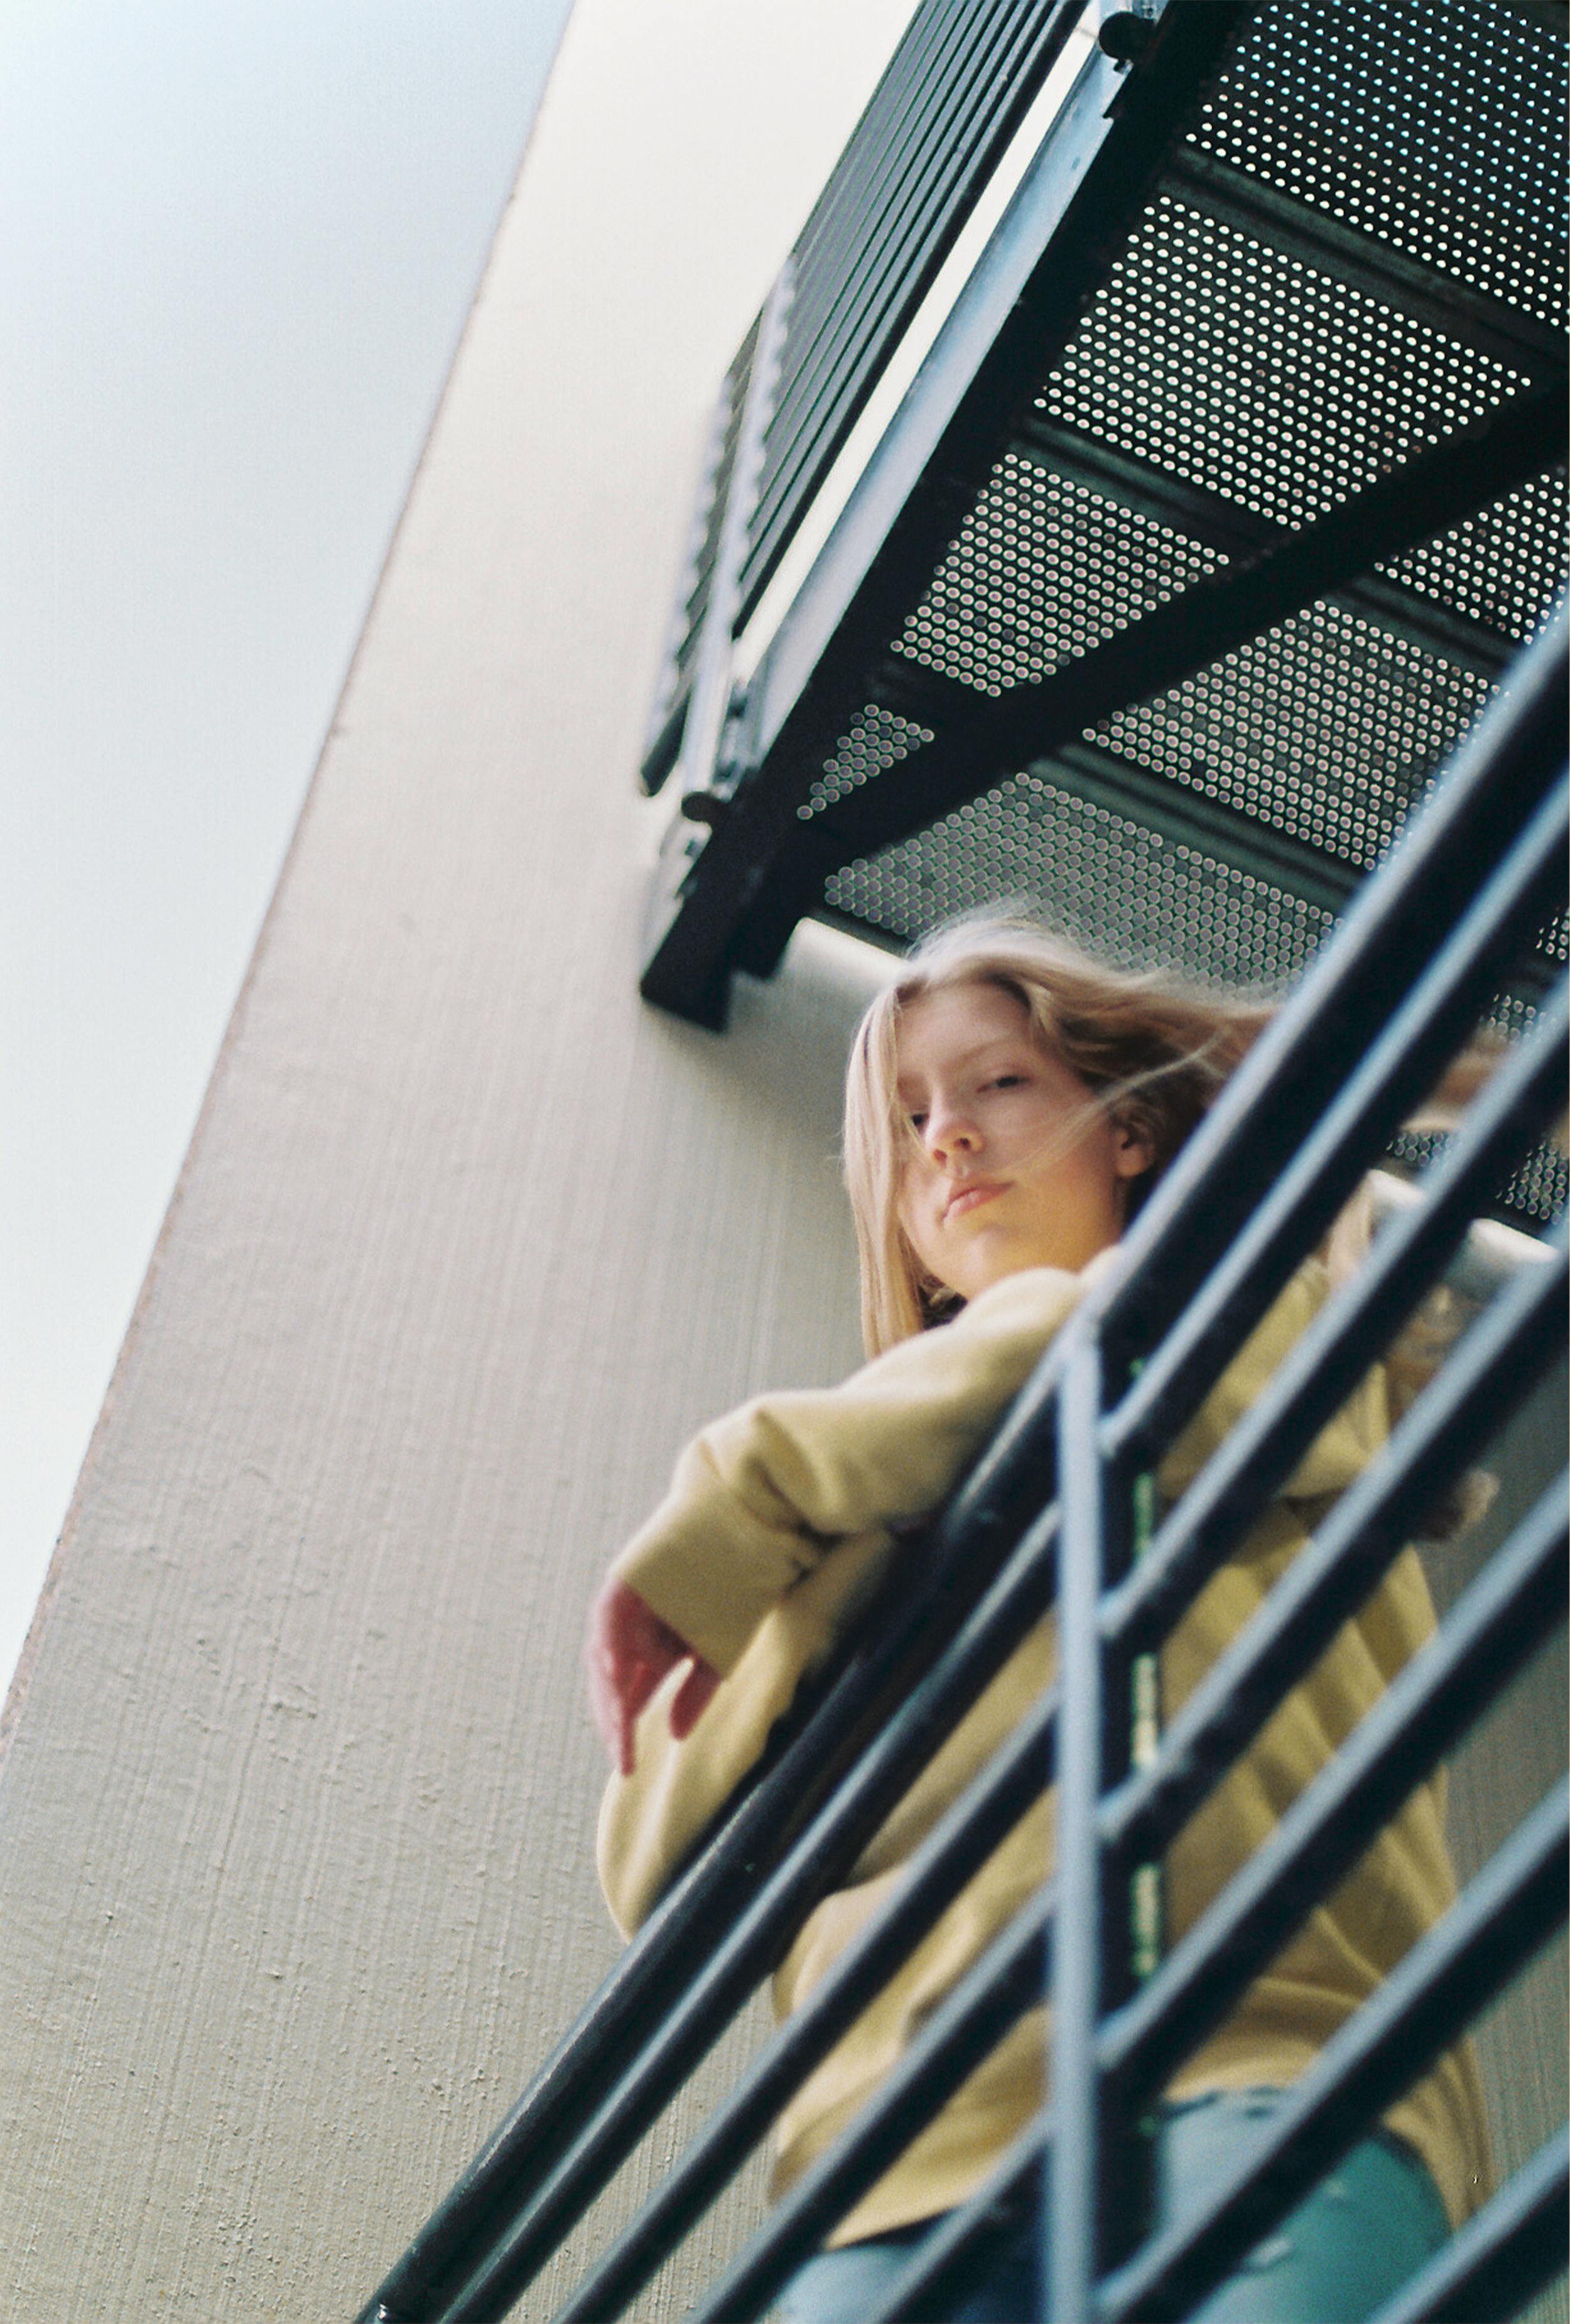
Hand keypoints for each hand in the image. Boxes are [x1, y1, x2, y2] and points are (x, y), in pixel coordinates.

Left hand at [585, 1575, 720, 1775]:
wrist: (745, 1532)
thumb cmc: (733, 1593)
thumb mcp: (718, 1653)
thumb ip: (696, 1692)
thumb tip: (675, 1736)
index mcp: (651, 1652)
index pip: (626, 1698)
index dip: (623, 1733)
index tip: (627, 1767)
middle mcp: (632, 1632)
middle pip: (610, 1683)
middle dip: (615, 1720)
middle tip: (622, 1755)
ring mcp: (625, 1607)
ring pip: (603, 1655)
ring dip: (610, 1691)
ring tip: (619, 1724)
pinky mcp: (624, 1581)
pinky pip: (608, 1616)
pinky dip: (609, 1643)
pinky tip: (617, 1672)